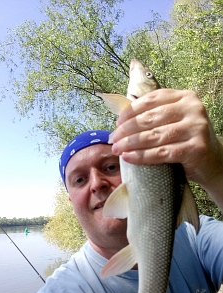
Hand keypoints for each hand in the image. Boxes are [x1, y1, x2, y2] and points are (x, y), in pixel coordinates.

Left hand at [111, 88, 222, 210]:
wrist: (212, 162)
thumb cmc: (187, 141)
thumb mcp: (174, 121)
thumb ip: (155, 116)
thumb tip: (120, 122)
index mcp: (185, 97)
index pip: (151, 100)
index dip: (130, 112)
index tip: (116, 123)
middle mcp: (193, 109)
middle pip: (150, 118)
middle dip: (127, 130)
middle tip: (113, 140)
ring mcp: (196, 128)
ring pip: (154, 136)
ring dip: (131, 144)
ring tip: (117, 150)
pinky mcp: (195, 149)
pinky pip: (162, 153)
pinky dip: (142, 156)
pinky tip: (129, 158)